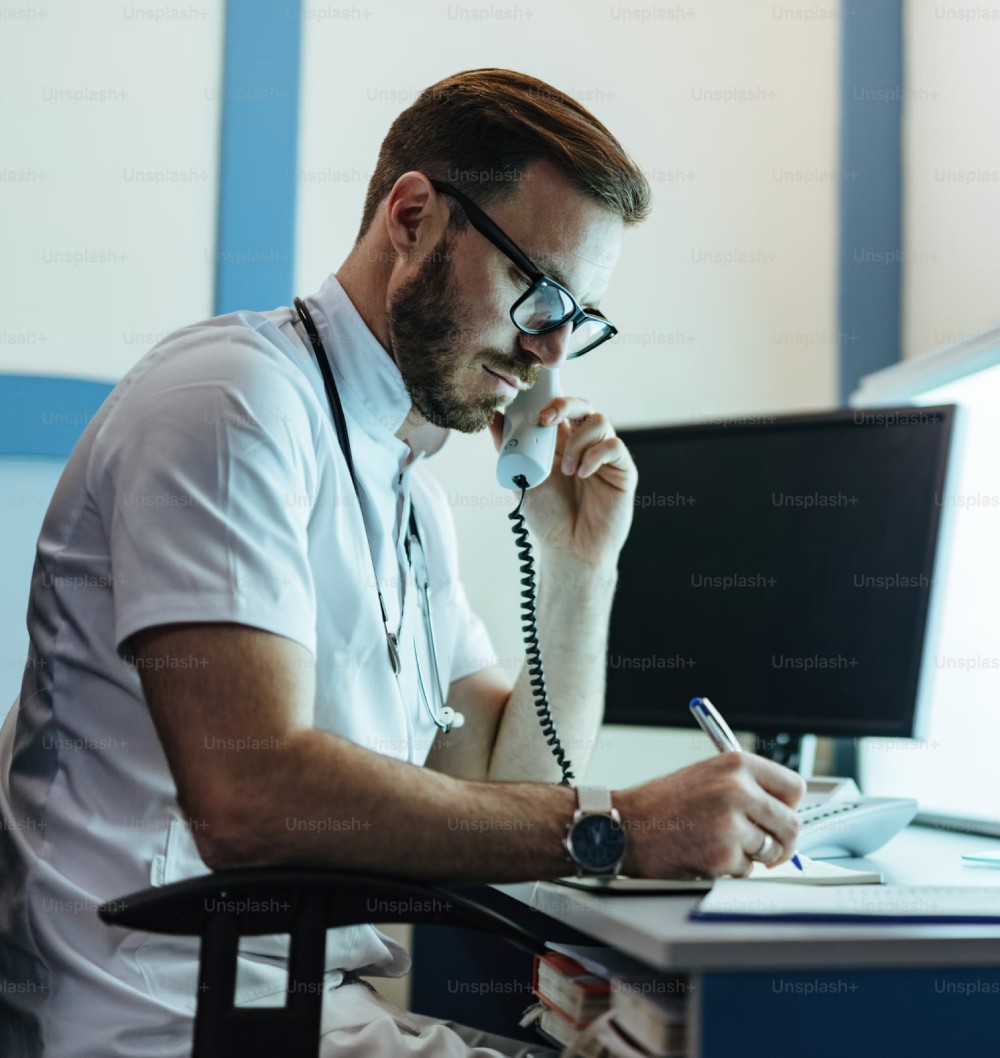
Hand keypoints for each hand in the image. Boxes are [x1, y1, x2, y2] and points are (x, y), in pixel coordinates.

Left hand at [490, 396, 637, 568]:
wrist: (570, 550)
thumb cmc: (548, 517)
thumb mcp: (521, 478)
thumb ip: (509, 448)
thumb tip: (491, 416)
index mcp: (561, 442)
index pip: (559, 407)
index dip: (548, 397)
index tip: (530, 407)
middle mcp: (584, 444)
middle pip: (582, 404)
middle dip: (564, 404)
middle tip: (544, 420)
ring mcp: (605, 455)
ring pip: (599, 421)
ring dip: (578, 441)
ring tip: (566, 469)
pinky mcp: (622, 470)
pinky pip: (614, 447)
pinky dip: (595, 455)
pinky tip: (582, 473)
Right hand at [615, 753, 805, 879]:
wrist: (623, 826)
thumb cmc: (660, 804)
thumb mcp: (705, 776)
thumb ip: (745, 785)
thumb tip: (781, 808)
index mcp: (735, 764)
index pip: (793, 786)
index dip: (788, 805)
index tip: (779, 814)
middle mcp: (737, 789)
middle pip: (791, 824)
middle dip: (780, 840)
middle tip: (764, 846)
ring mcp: (731, 824)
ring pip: (771, 850)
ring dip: (752, 856)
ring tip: (719, 844)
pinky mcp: (724, 855)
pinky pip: (747, 871)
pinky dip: (730, 870)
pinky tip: (705, 855)